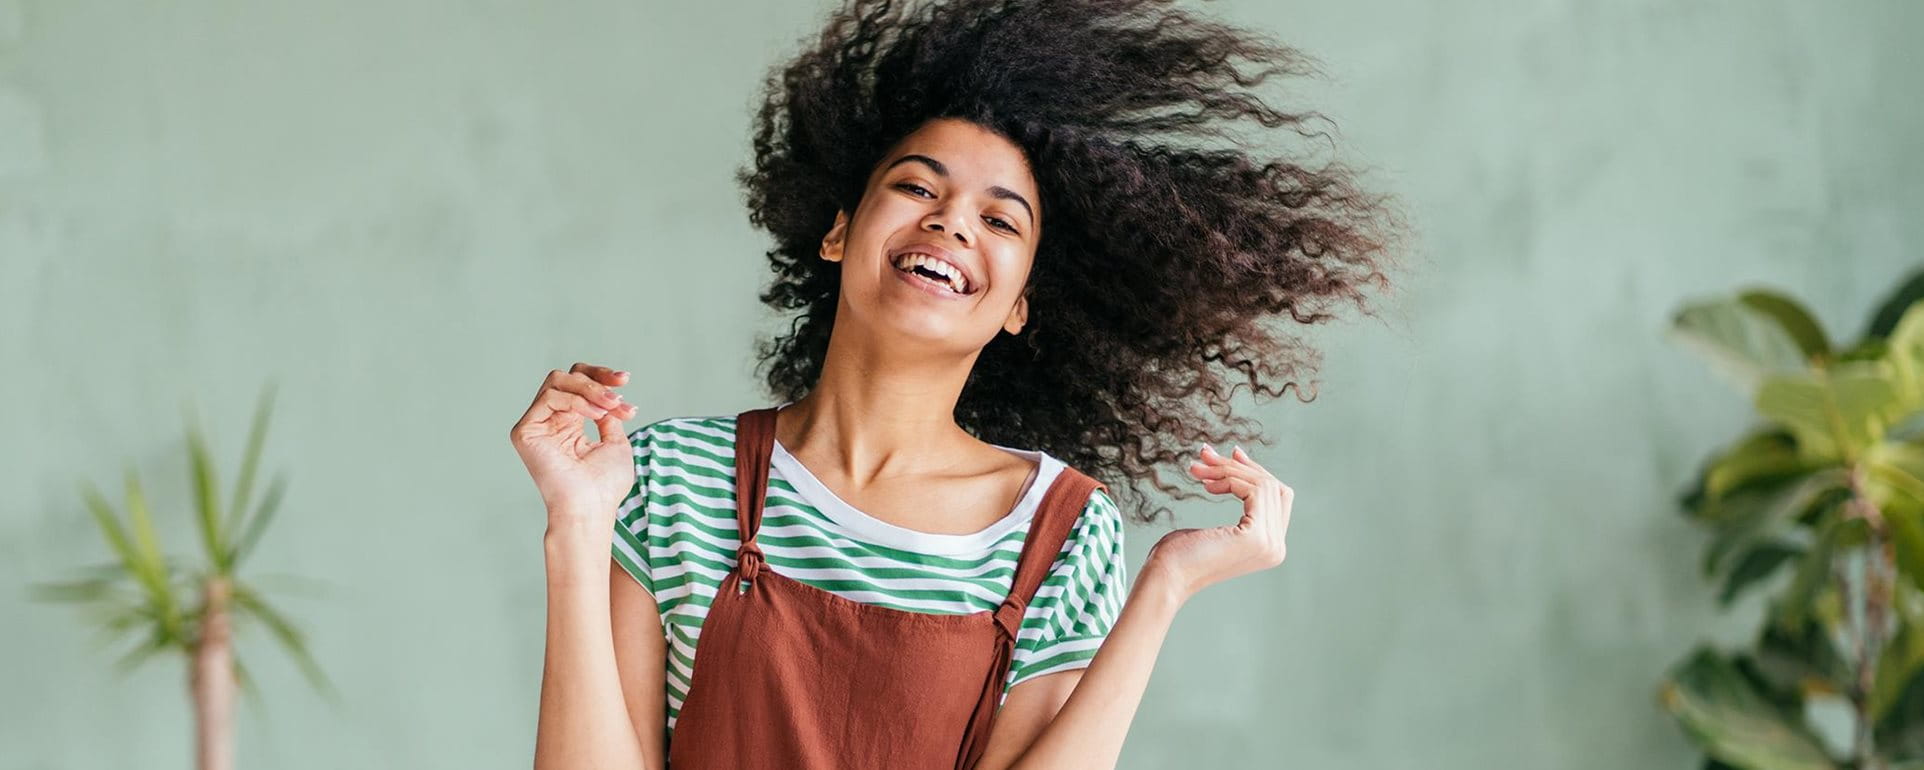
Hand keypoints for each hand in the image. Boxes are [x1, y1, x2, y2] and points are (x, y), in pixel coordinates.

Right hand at [508, 363, 640, 523]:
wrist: (591, 507)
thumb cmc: (605, 485)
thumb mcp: (616, 441)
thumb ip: (608, 415)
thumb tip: (606, 397)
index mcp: (569, 425)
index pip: (578, 385)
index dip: (600, 376)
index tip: (625, 379)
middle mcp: (550, 423)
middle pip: (567, 377)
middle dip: (597, 379)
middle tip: (619, 396)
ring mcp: (536, 426)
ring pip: (558, 382)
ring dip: (590, 390)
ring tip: (611, 406)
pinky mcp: (525, 431)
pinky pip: (549, 397)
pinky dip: (576, 400)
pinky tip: (595, 415)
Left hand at [1142, 444, 1293, 601]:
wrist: (1166, 577)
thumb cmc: (1180, 555)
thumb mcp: (1216, 526)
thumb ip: (1240, 505)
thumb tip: (1240, 458)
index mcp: (1271, 548)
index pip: (1278, 498)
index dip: (1257, 472)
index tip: (1231, 453)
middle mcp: (1276, 548)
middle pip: (1273, 488)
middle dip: (1239, 466)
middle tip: (1205, 454)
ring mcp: (1269, 544)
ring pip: (1263, 485)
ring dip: (1228, 469)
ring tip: (1197, 470)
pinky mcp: (1256, 536)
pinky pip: (1254, 489)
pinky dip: (1230, 479)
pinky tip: (1207, 486)